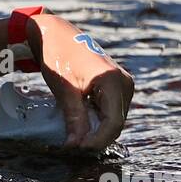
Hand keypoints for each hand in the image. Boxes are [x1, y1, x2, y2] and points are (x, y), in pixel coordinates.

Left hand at [28, 16, 134, 152]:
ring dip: (96, 130)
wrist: (57, 33)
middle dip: (96, 137)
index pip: (114, 122)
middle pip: (116, 123)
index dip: (97, 140)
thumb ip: (75, 118)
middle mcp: (124, 82)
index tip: (78, 148)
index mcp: (113, 80)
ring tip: (74, 135)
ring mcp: (123, 83)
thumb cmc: (58, 55)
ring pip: (114, 119)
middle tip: (72, 145)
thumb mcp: (64, 90)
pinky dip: (97, 119)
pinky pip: (111, 110)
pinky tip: (80, 122)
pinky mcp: (117, 85)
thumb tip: (77, 145)